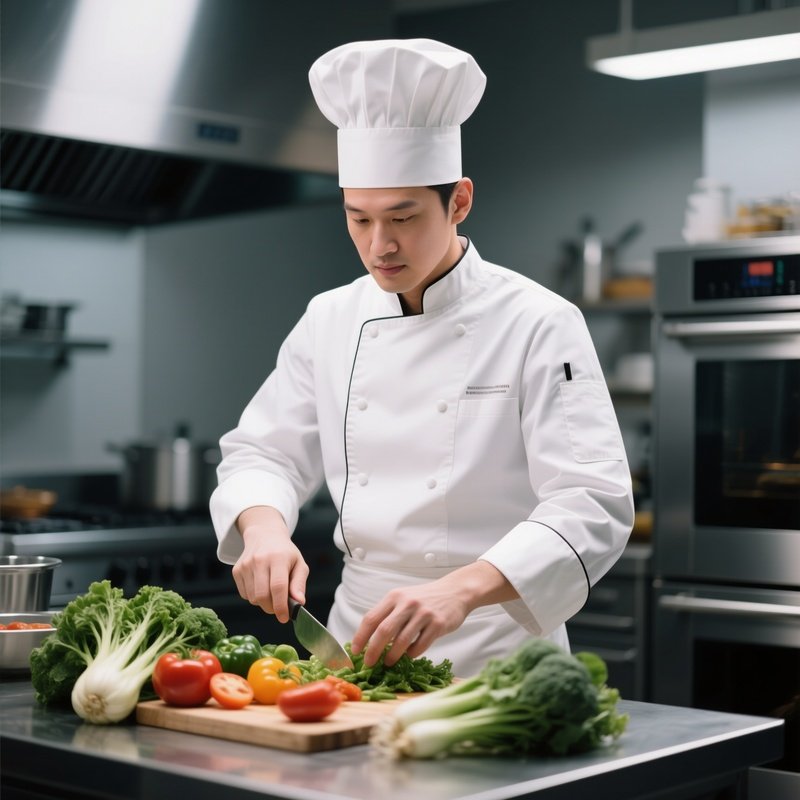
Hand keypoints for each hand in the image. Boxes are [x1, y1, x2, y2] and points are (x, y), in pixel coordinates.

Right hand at [232, 506, 308, 621]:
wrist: (264, 535)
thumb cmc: (285, 553)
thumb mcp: (299, 564)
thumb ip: (299, 584)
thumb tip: (299, 602)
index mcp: (278, 558)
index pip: (278, 587)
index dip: (281, 606)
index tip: (284, 618)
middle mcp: (259, 560)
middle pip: (262, 596)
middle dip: (272, 608)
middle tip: (279, 608)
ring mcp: (246, 565)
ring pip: (252, 598)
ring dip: (263, 603)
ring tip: (271, 593)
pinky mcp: (237, 570)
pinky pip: (244, 594)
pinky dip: (253, 597)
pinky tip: (261, 586)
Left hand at [351, 578, 468, 667]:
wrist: (455, 592)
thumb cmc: (425, 598)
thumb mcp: (403, 599)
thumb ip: (388, 614)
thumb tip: (368, 639)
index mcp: (394, 597)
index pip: (371, 618)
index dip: (360, 636)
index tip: (355, 651)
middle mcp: (407, 603)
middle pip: (383, 631)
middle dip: (373, 650)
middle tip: (368, 663)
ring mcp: (423, 613)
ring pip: (402, 641)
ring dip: (392, 655)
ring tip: (388, 662)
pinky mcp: (438, 624)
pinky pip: (420, 645)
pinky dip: (412, 653)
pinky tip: (410, 654)